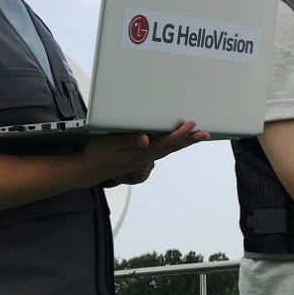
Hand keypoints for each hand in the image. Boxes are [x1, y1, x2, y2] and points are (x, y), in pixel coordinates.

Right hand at [82, 121, 208, 183]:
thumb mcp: (111, 145)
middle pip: (172, 147)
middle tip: (204, 134)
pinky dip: (171, 144)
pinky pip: (160, 149)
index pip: (165, 142)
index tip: (191, 125)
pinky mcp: (139, 156)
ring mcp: (143, 157)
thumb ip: (128, 142)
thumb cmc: (99, 155)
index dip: (179, 134)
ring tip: (196, 136)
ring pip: (168, 148)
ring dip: (182, 142)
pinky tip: (174, 141)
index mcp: (142, 152)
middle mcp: (146, 156)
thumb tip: (144, 140)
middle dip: (188, 140)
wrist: (88, 169)